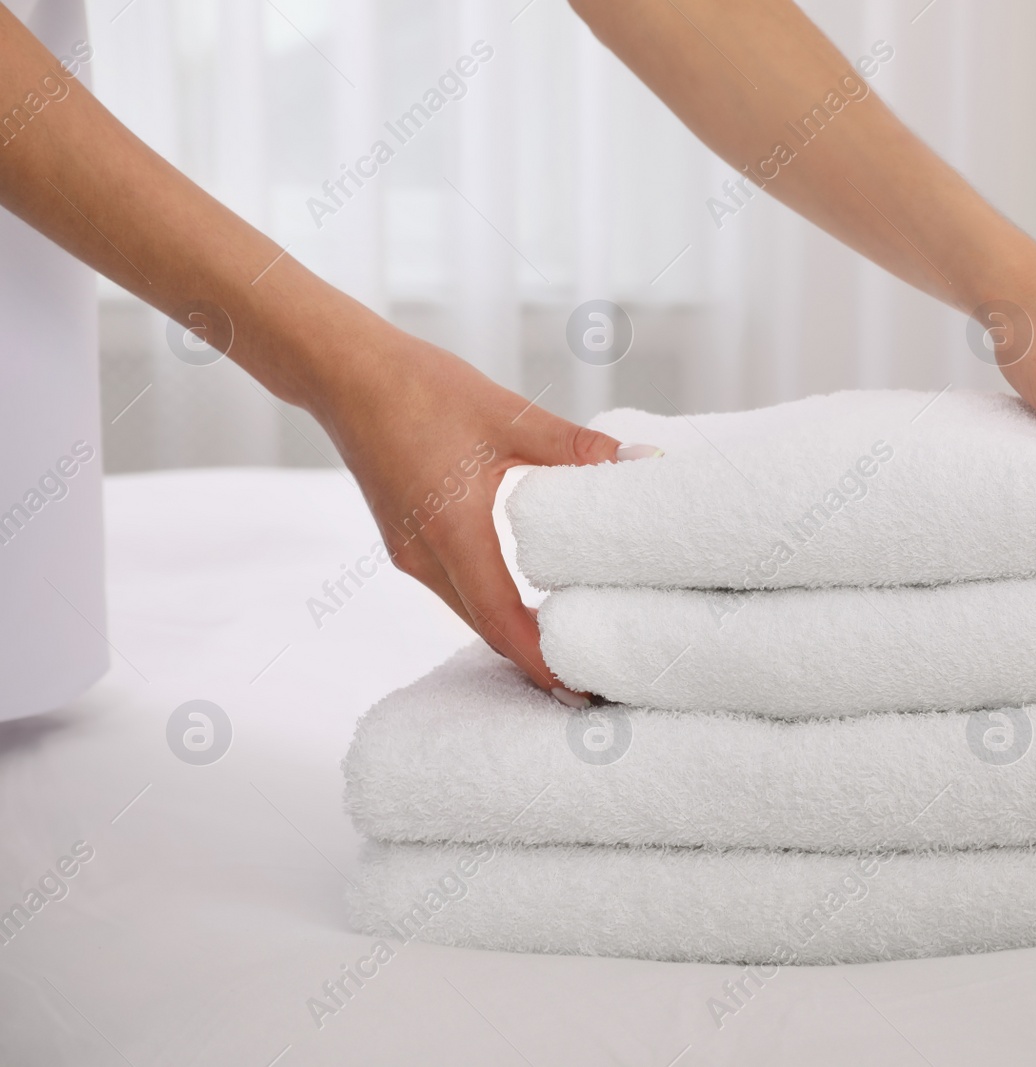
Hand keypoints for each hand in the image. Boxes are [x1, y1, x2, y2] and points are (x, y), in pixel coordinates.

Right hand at [311, 326, 652, 698]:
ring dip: (512, 635)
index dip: (540, 659)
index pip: (500, 619)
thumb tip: (641, 461)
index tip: (579, 688)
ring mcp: (410, 552)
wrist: (345, 372)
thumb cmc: (421, 388)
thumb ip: (576, 447)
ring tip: (567, 649)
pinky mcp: (406, 540)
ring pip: (468, 611)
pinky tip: (523, 606)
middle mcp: (424, 555)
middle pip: (485, 628)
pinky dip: (491, 607)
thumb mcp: (508, 415)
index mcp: (452, 531)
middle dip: (535, 659)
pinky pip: (454, 590)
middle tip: (590, 680)